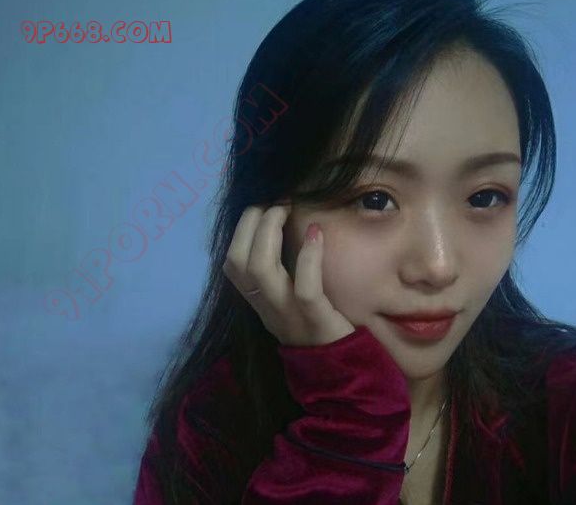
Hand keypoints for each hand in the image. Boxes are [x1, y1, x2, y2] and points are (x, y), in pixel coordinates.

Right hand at [222, 203, 355, 345]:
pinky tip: (317, 234)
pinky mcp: (316, 321)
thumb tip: (281, 230)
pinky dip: (308, 256)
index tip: (261, 207)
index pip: (231, 265)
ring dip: (270, 231)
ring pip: (261, 271)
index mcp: (259, 303)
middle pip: (239, 262)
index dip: (241, 231)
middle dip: (252, 223)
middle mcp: (267, 309)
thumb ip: (283, 275)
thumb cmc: (321, 327)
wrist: (343, 373)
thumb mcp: (292, 302)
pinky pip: (304, 288)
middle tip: (276, 203)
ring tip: (286, 210)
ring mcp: (289, 316)